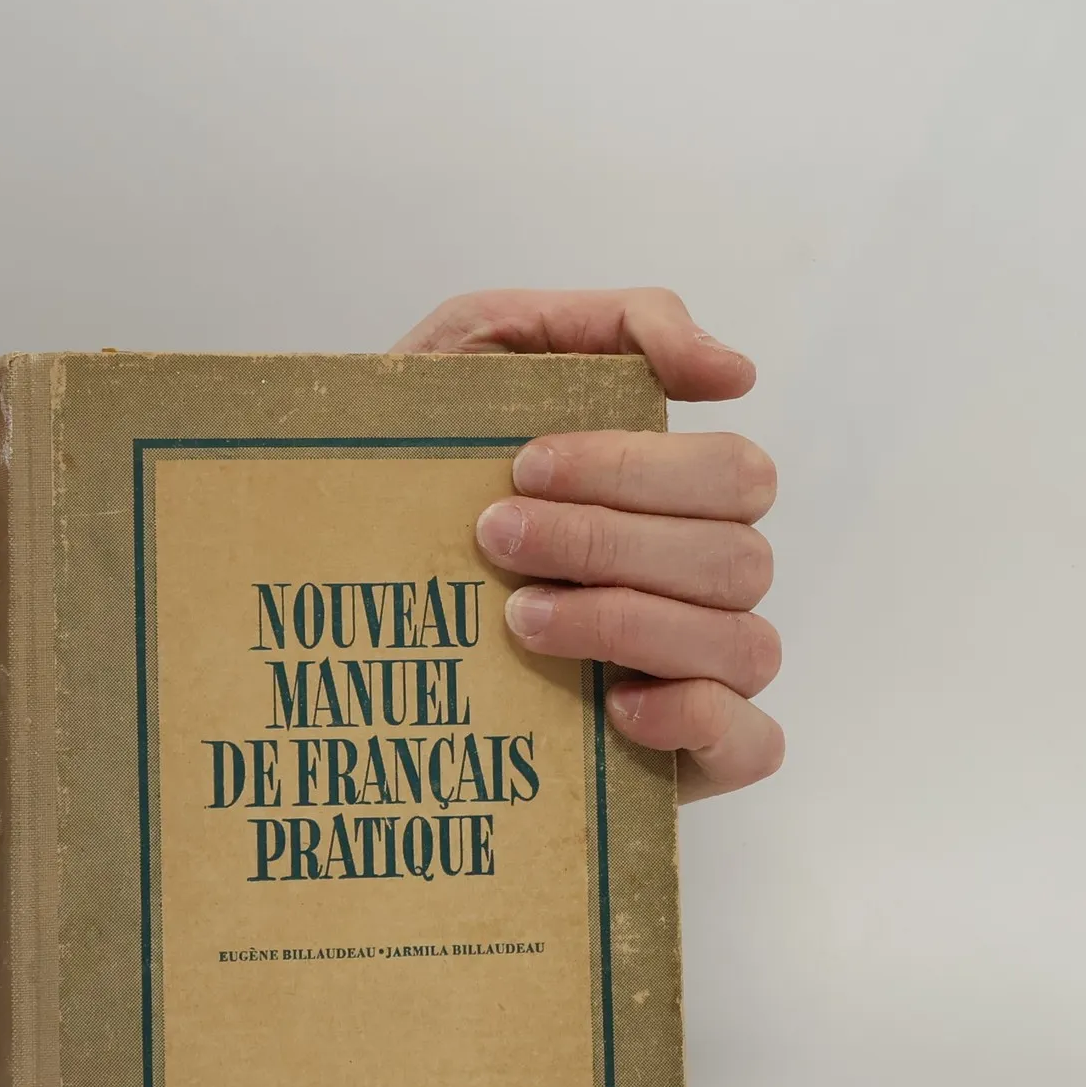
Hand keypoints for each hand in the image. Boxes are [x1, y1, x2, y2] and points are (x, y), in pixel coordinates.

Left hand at [393, 288, 782, 802]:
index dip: (637, 470)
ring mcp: (708, 673)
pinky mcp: (692, 759)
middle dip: (610, 543)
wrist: (332, 594)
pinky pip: (754, 743)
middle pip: (738, 557)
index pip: (732, 475)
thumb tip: (736, 369)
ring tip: (519, 620)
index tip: (522, 468)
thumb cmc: (423, 470)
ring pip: (745, 643)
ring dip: (630, 623)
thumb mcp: (485, 354)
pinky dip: (694, 716)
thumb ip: (610, 327)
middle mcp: (705, 584)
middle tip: (496, 539)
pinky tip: (610, 703)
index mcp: (680, 498)